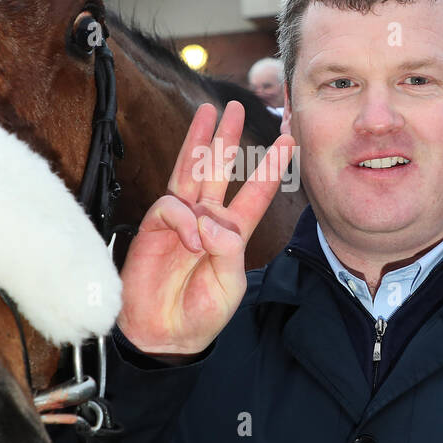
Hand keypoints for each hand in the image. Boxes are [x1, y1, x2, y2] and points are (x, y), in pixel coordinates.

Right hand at [117, 101, 295, 354]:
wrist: (166, 334)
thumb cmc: (201, 313)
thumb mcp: (230, 285)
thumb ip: (227, 251)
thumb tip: (210, 221)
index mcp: (232, 232)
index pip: (254, 193)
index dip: (271, 168)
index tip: (289, 141)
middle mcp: (206, 219)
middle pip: (217, 170)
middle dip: (226, 138)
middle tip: (234, 107)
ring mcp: (180, 221)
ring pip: (189, 171)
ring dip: (198, 142)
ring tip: (207, 114)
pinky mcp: (154, 227)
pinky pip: (171, 207)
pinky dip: (183, 220)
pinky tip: (190, 238)